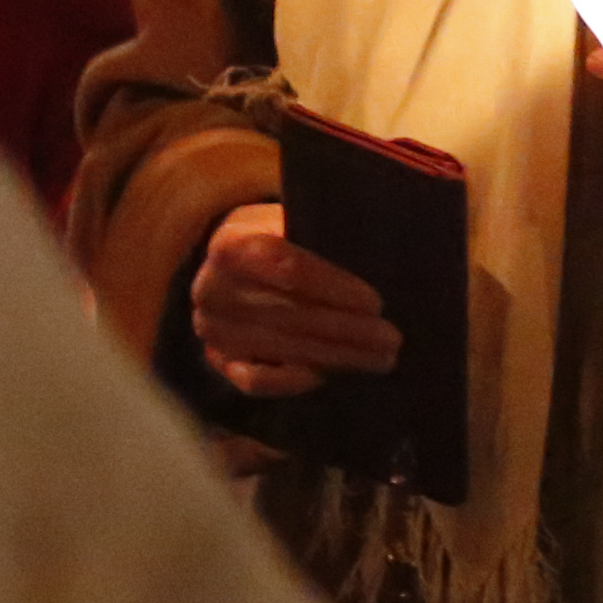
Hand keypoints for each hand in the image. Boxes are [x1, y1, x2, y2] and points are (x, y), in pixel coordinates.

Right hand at [192, 203, 393, 399]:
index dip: (333, 287)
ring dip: (335, 356)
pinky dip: (291, 381)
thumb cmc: (280, 238)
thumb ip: (323, 232)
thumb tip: (378, 249)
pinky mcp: (217, 359)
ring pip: (280, 347)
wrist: (235, 264)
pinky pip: (254, 380)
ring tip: (379, 358)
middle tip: (391, 338)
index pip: (286, 267)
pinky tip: (327, 375)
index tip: (374, 303)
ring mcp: (211, 327)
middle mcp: (211, 287)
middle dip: (346, 329)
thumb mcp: (294, 221)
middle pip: (289, 313)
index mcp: (231, 242)